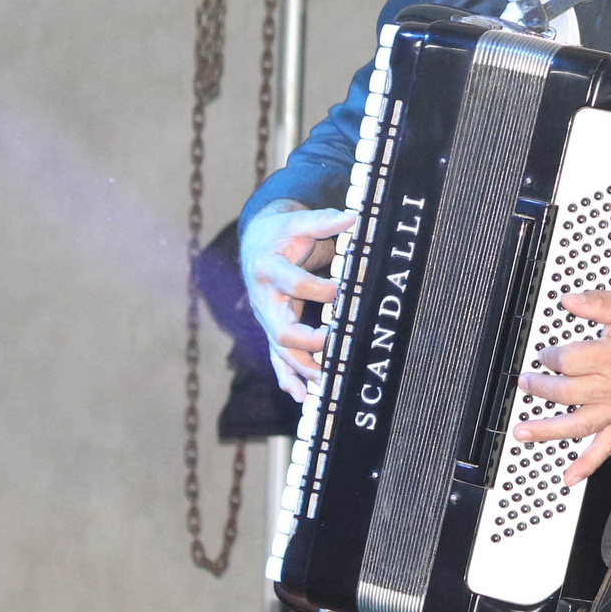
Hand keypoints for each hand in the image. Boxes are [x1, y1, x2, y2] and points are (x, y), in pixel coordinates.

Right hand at [241, 199, 357, 401]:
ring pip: (281, 351)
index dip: (319, 289)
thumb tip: (353, 215)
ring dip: (302, 368)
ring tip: (324, 382)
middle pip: (281, 330)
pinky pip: (278, 358)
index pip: (294, 285)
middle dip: (309, 342)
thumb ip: (323, 220)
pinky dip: (288, 377)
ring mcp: (268, 319)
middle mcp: (265, 300)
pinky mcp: (274, 329)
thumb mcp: (297, 222)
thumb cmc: (281, 234)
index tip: (344, 290)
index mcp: (269, 269)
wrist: (257, 245)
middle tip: (337, 344)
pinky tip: (301, 395)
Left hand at [516, 290, 610, 485]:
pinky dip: (588, 464)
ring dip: (547, 430)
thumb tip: (568, 301)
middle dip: (540, 387)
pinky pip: (607, 447)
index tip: (545, 353)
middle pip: (565, 393)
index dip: (549, 356)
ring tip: (523, 432)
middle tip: (526, 382)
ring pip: (578, 425)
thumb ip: (598, 302)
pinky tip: (570, 476)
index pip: (566, 361)